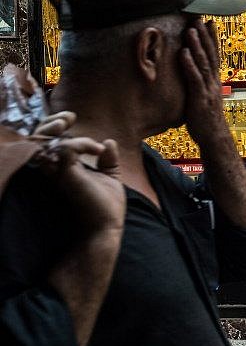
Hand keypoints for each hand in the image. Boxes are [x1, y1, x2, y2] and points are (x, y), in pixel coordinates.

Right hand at [33, 112, 124, 231]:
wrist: (106, 228)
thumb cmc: (104, 209)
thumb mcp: (109, 179)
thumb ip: (107, 161)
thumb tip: (108, 141)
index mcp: (61, 170)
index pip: (46, 143)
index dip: (52, 126)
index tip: (70, 117)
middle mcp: (53, 171)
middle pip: (36, 140)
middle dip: (49, 122)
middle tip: (68, 118)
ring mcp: (57, 173)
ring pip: (43, 141)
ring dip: (57, 128)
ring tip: (76, 127)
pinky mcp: (65, 176)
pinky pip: (66, 148)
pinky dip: (82, 143)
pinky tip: (97, 150)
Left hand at [180, 19, 228, 147]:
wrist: (214, 138)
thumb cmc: (206, 120)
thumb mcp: (205, 99)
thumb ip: (200, 86)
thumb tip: (194, 77)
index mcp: (215, 81)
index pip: (215, 55)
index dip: (213, 39)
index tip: (210, 22)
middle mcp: (214, 82)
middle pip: (210, 55)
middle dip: (204, 36)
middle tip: (199, 18)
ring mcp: (208, 89)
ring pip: (203, 63)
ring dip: (196, 46)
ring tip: (190, 30)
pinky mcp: (200, 98)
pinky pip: (194, 78)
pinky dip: (188, 64)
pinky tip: (183, 52)